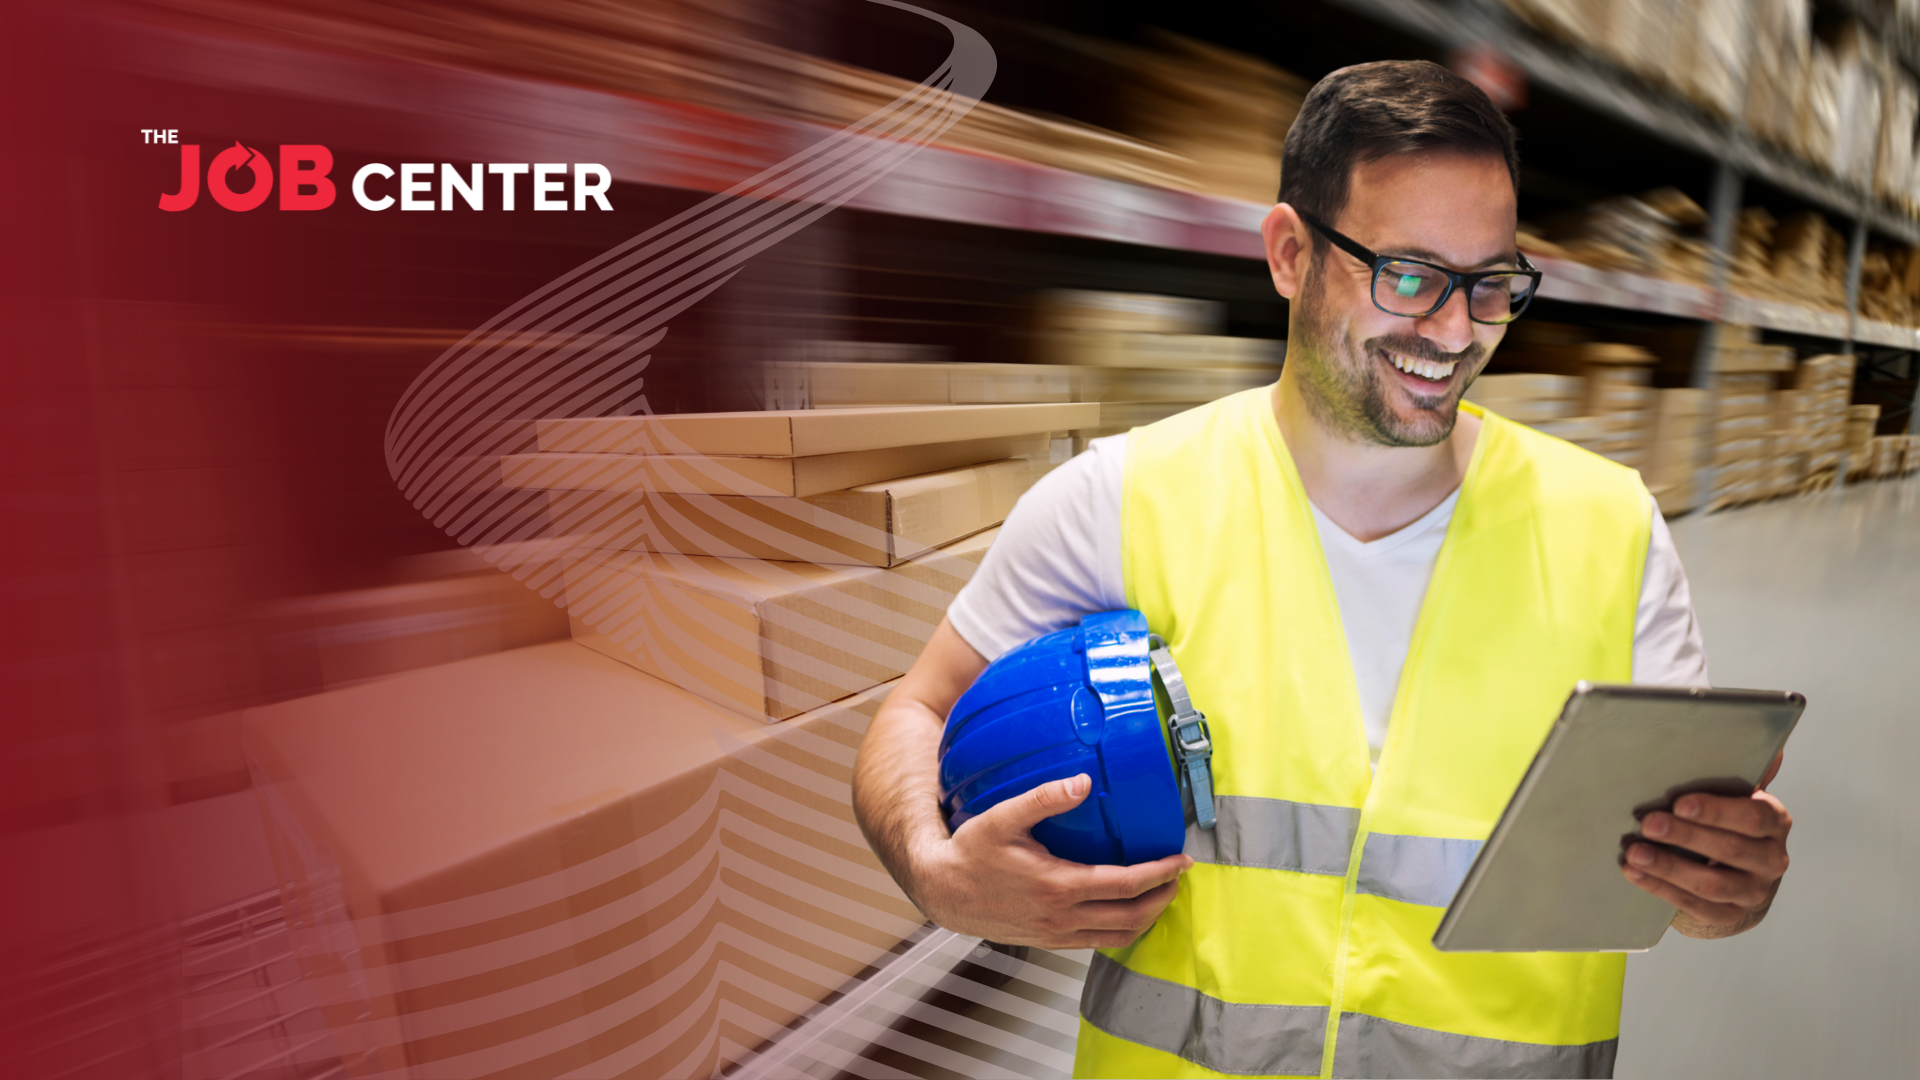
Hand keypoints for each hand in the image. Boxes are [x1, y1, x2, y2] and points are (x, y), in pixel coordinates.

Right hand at [911, 773, 1192, 949]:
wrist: (943, 891)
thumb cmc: (970, 853)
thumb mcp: (1003, 818)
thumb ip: (1044, 798)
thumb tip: (1083, 782)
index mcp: (1059, 885)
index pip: (1126, 885)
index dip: (1160, 874)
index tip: (1180, 861)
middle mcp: (1062, 916)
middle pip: (1132, 916)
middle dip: (1163, 898)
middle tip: (1177, 878)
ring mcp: (1057, 933)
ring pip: (1119, 937)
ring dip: (1147, 918)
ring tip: (1159, 897)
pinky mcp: (1049, 941)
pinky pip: (1097, 944)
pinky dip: (1121, 931)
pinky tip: (1124, 912)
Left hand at [1621, 754, 1791, 937]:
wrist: (1741, 872)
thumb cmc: (1729, 821)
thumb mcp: (1736, 795)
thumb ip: (1742, 772)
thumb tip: (1770, 747)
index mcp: (1774, 823)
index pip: (1752, 817)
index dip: (1716, 811)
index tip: (1679, 803)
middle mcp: (1771, 859)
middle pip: (1730, 850)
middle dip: (1684, 836)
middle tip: (1646, 823)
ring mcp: (1753, 891)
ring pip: (1711, 884)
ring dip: (1668, 867)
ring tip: (1634, 853)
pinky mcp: (1730, 914)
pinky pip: (1696, 906)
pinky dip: (1661, 889)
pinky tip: (1634, 873)